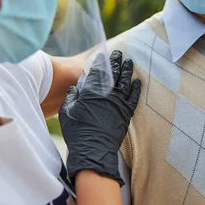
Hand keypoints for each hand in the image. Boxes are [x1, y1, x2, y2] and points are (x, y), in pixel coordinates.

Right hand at [59, 50, 140, 185]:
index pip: (99, 70)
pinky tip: (138, 82)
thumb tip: (75, 88)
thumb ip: (71, 97)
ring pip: (126, 82)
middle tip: (119, 53)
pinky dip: (136, 88)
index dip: (102, 61)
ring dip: (127, 70)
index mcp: (91, 91)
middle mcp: (107, 94)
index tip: (105, 55)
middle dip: (117, 61)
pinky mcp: (126, 113)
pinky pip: (134, 97)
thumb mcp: (66, 112)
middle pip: (114, 73)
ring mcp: (119, 103)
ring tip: (129, 62)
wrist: (93, 150)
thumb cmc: (77, 132)